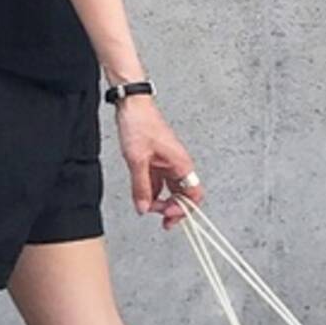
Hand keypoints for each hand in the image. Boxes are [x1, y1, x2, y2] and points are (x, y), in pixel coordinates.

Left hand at [112, 96, 203, 228]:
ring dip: (159, 200)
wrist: (132, 105)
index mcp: (181, 164)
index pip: (193, 195)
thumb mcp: (137, 160)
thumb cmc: (140, 124)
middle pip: (182, 195)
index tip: (168, 216)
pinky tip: (142, 195)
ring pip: (169, 189)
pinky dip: (151, 190)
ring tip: (146, 206)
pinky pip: (158, 181)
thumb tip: (144, 208)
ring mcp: (167, 163)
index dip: (183, 209)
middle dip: (171, 209)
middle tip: (160, 219)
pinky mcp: (157, 160)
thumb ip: (141, 187)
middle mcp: (178, 165)